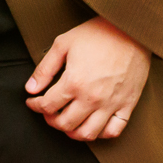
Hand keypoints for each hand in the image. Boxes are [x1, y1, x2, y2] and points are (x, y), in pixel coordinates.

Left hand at [24, 15, 150, 141]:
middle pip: (65, 124)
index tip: (33, 102)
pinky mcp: (128, 104)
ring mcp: (111, 104)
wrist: (132, 29)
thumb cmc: (98, 33)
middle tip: (49, 112)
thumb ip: (45, 69)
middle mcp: (92, 98)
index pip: (47, 106)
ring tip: (69, 122)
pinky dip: (101, 133)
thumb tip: (30, 88)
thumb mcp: (64, 44)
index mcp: (74, 82)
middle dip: (51, 120)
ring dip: (73, 132)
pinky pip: (114, 130)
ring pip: (88, 134)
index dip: (35, 106)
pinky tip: (93, 124)